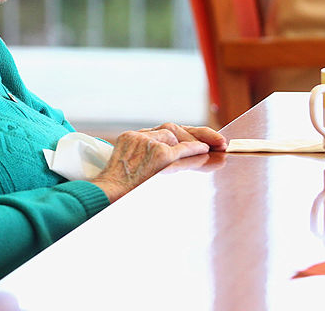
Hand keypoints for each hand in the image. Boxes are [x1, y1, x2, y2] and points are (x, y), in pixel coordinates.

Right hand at [91, 124, 223, 201]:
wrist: (107, 194)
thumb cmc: (117, 189)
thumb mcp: (130, 169)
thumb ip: (148, 160)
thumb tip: (178, 160)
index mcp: (130, 138)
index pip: (161, 131)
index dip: (183, 134)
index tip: (199, 139)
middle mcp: (137, 136)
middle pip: (170, 129)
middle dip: (196, 134)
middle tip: (217, 141)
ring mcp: (147, 143)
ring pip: (176, 136)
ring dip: (196, 142)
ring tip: (215, 147)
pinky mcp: (159, 154)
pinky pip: (183, 149)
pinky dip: (196, 149)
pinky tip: (207, 150)